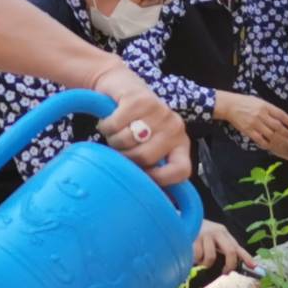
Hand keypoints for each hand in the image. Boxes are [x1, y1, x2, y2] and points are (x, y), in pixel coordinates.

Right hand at [92, 63, 191, 185]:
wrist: (120, 84)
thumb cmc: (133, 123)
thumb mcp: (147, 146)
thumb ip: (153, 169)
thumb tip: (154, 203)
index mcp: (181, 142)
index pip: (182, 171)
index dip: (160, 179)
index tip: (142, 177)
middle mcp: (175, 126)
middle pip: (145, 158)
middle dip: (125, 156)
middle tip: (122, 146)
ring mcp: (159, 111)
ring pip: (127, 142)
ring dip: (113, 139)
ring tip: (118, 130)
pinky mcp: (139, 99)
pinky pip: (114, 126)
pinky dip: (106, 126)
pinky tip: (110, 119)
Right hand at [192, 220, 254, 274]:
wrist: (182, 220)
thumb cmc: (200, 234)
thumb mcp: (213, 238)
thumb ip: (223, 249)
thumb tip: (232, 266)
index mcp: (223, 233)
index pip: (238, 246)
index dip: (247, 257)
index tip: (254, 266)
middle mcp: (216, 232)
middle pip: (230, 251)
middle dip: (229, 265)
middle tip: (224, 272)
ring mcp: (205, 234)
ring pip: (210, 257)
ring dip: (206, 263)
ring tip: (201, 260)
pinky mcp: (193, 238)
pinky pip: (197, 256)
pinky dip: (195, 259)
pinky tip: (192, 254)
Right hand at [213, 91, 287, 148]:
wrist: (230, 105)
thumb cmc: (245, 102)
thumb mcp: (259, 101)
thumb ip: (268, 108)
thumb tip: (278, 116)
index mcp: (265, 106)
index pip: (280, 114)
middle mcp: (261, 115)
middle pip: (277, 126)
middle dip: (285, 132)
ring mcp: (255, 123)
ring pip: (270, 134)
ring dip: (276, 139)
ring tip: (280, 142)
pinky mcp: (248, 130)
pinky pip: (259, 139)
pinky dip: (265, 143)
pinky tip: (268, 145)